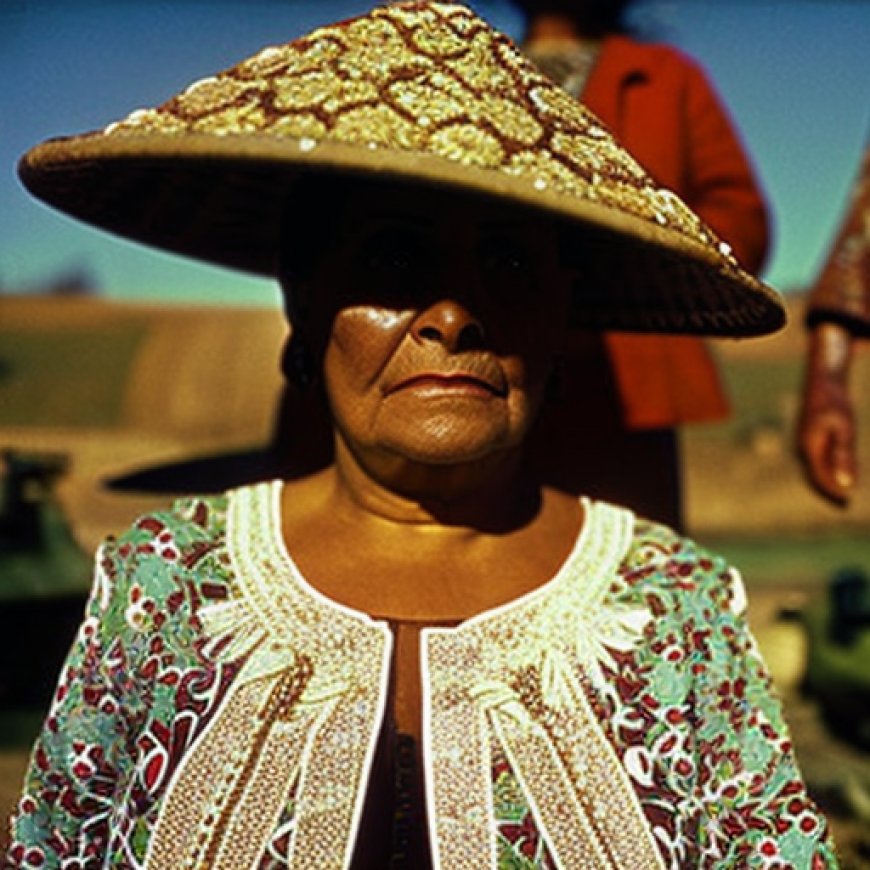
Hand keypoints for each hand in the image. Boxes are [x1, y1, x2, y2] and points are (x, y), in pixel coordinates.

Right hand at [797, 323, 856, 504]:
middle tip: (845, 505)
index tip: (848, 502)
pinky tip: (834, 470)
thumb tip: (848, 485)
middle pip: (813, 477)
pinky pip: (811, 460)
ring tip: (842, 492)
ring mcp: (800, 442)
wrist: (821, 379)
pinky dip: (822, 470)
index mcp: (809, 447)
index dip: (834, 491)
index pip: (821, 478)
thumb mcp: (845, 429)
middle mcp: (800, 447)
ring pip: (811, 469)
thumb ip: (845, 458)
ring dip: (825, 482)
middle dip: (828, 491)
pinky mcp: (804, 438)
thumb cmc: (836, 402)